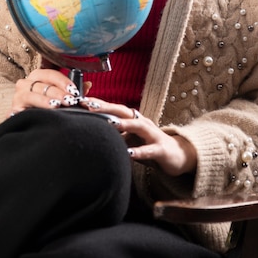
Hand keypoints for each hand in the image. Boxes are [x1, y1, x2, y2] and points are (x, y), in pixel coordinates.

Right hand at [9, 68, 90, 115]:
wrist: (27, 129)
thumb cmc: (44, 110)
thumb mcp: (59, 99)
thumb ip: (71, 91)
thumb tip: (87, 84)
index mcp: (38, 77)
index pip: (51, 74)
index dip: (64, 81)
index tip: (75, 90)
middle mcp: (26, 83)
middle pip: (44, 82)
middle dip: (59, 90)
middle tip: (71, 99)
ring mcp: (19, 94)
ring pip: (35, 90)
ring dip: (50, 96)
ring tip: (60, 103)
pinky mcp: (15, 107)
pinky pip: (27, 101)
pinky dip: (41, 103)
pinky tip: (50, 107)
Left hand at [80, 97, 196, 176]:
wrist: (176, 156)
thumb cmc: (149, 146)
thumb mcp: (130, 140)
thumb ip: (115, 135)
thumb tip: (92, 132)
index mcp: (133, 119)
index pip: (114, 109)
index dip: (98, 104)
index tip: (81, 101)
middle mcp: (143, 123)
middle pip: (123, 112)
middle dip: (106, 108)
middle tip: (89, 106)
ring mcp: (153, 135)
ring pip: (138, 126)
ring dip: (124, 124)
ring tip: (109, 123)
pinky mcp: (161, 149)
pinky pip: (150, 150)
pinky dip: (139, 152)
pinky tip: (129, 154)